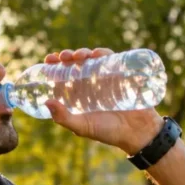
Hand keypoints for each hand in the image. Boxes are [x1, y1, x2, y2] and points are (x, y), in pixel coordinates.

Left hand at [43, 47, 163, 153]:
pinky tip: (97, 53)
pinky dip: (103, 53)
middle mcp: (89, 84)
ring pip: (91, 59)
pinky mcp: (121, 74)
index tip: (49, 59)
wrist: (137, 132)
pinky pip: (111, 59)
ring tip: (80, 55)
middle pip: (75, 64)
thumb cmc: (107, 132)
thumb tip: (46, 102)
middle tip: (63, 56)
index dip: (54, 65)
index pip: (62, 75)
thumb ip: (63, 118)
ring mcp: (105, 78)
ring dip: (83, 52)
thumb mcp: (82, 127)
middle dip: (68, 56)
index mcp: (77, 94)